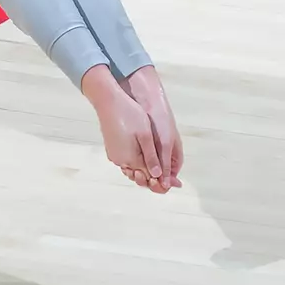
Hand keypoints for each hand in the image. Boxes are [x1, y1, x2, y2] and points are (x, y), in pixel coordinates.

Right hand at [80, 65, 181, 193]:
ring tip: (159, 168)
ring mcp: (115, 155)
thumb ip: (152, 157)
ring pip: (132, 169)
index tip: (176, 183)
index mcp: (130, 159)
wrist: (108, 102)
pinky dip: (136, 163)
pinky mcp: (112, 149)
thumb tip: (157, 175)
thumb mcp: (145, 136)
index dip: (163, 180)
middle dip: (154, 178)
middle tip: (169, 179)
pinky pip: (126, 162)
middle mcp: (120, 160)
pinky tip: (144, 157)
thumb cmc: (129, 115)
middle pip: (140, 175)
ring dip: (145, 170)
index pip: (149, 176)